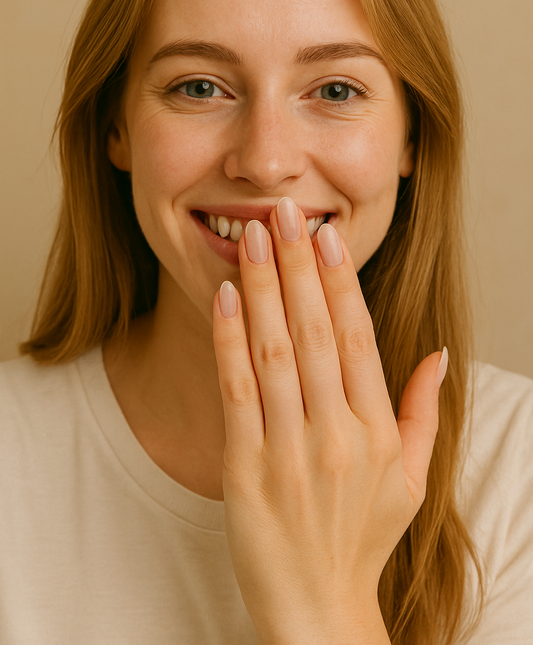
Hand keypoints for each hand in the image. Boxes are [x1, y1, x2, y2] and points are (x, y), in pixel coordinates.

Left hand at [212, 197, 445, 643]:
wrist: (316, 607)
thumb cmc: (364, 537)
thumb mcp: (413, 478)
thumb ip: (425, 411)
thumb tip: (438, 353)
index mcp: (378, 430)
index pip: (358, 337)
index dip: (341, 281)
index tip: (328, 234)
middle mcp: (337, 434)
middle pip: (315, 331)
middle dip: (297, 264)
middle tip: (285, 211)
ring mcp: (289, 450)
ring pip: (275, 350)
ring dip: (262, 287)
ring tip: (252, 236)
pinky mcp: (245, 467)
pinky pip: (236, 390)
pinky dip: (229, 339)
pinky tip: (225, 296)